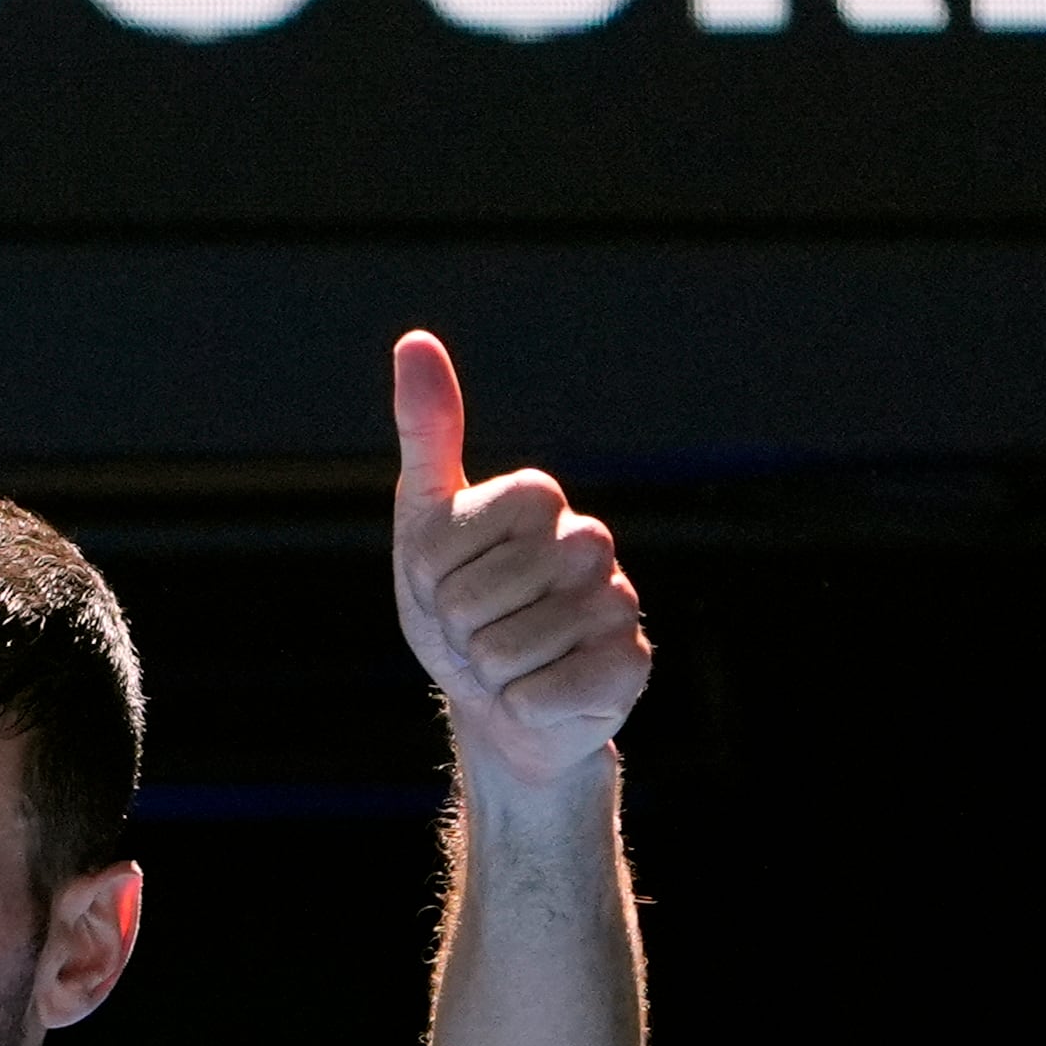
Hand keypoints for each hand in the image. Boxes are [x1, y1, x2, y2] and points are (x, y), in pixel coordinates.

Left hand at [388, 329, 648, 791]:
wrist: (496, 703)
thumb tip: (415, 340)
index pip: (450, 541)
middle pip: (477, 597)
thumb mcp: (425, 521)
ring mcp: (617, 604)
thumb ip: (427, 433)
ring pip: (507, 650)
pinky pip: (541, 695)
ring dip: (489, 671)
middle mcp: (589, 542)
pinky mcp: (630, 666)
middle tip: (478, 631)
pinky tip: (539, 695)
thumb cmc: (459, 608)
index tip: (448, 582)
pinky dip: (520, 706)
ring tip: (508, 663)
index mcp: (539, 498)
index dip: (433, 574)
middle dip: (458, 629)